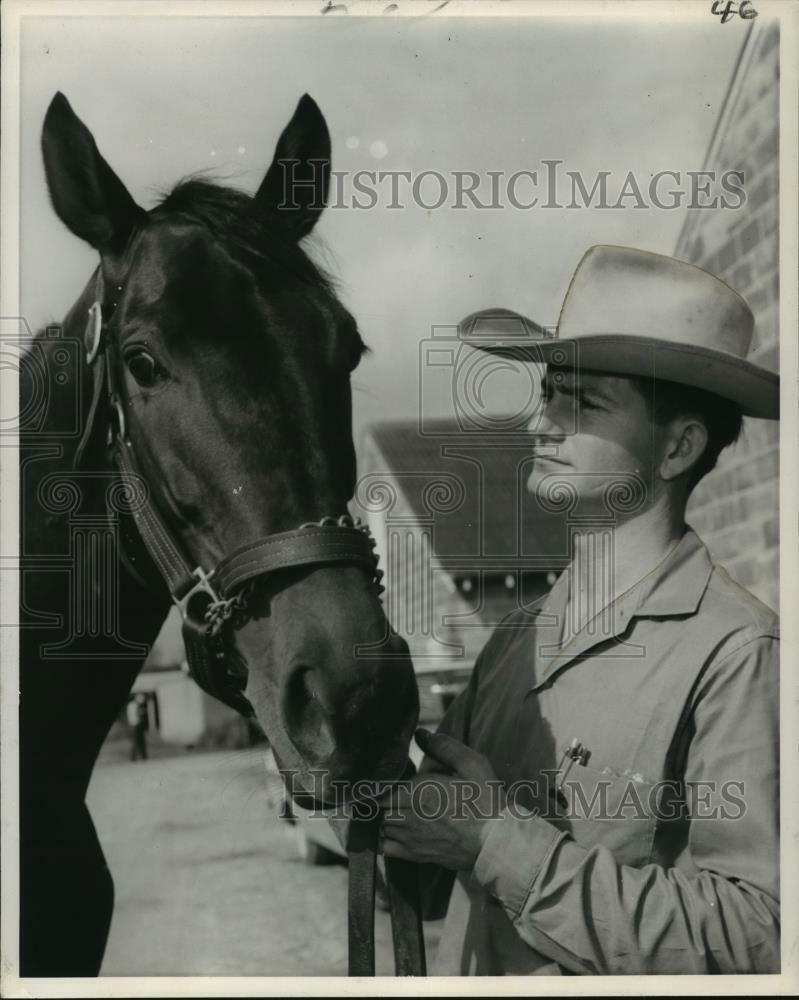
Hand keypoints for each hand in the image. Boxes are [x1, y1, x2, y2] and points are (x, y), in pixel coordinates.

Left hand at [381, 728, 505, 869]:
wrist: (497, 843)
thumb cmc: (486, 801)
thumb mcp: (472, 764)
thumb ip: (443, 747)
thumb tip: (419, 734)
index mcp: (417, 790)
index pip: (381, 784)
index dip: (383, 779)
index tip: (392, 774)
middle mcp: (407, 814)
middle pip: (378, 804)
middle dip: (382, 796)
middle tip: (393, 790)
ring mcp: (409, 838)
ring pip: (380, 824)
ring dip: (383, 815)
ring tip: (395, 808)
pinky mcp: (415, 856)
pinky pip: (385, 848)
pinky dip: (383, 838)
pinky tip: (394, 830)